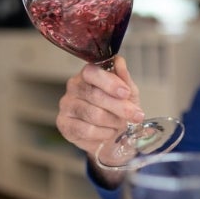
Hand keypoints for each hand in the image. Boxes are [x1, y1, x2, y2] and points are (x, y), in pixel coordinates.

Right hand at [57, 56, 145, 175]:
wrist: (113, 136)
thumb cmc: (118, 110)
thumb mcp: (128, 93)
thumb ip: (124, 78)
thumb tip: (119, 62)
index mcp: (88, 75)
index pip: (92, 72)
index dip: (109, 83)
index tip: (125, 93)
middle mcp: (74, 87)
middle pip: (95, 95)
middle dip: (119, 106)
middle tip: (135, 115)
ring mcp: (67, 106)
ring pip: (93, 114)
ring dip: (113, 121)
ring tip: (121, 124)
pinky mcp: (64, 125)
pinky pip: (86, 130)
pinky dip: (103, 133)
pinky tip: (108, 132)